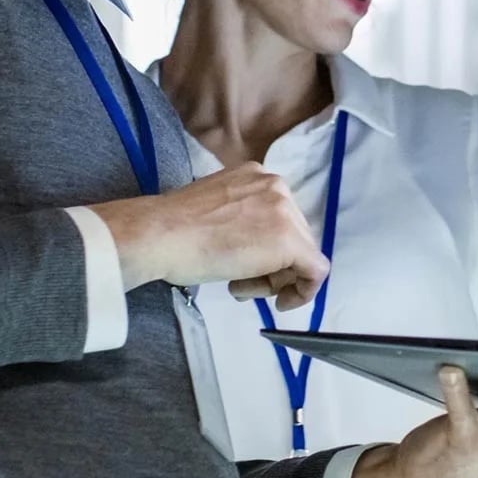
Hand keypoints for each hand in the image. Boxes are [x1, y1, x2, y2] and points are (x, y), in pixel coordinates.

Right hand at [88, 162, 329, 309]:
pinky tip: (281, 302)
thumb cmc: (175, 229)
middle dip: (273, 266)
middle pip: (294, 235)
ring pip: (302, 254)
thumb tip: (252, 244)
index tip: (246, 267)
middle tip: (242, 283)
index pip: (278, 218)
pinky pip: (315, 270)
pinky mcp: (290, 240)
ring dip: (276, 279)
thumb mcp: (217, 211)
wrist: (162, 234)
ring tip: (240, 287)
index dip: (266, 249)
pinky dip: (303, 291)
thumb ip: (242, 219)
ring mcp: (286, 210)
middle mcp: (277, 185)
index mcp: (257, 175)